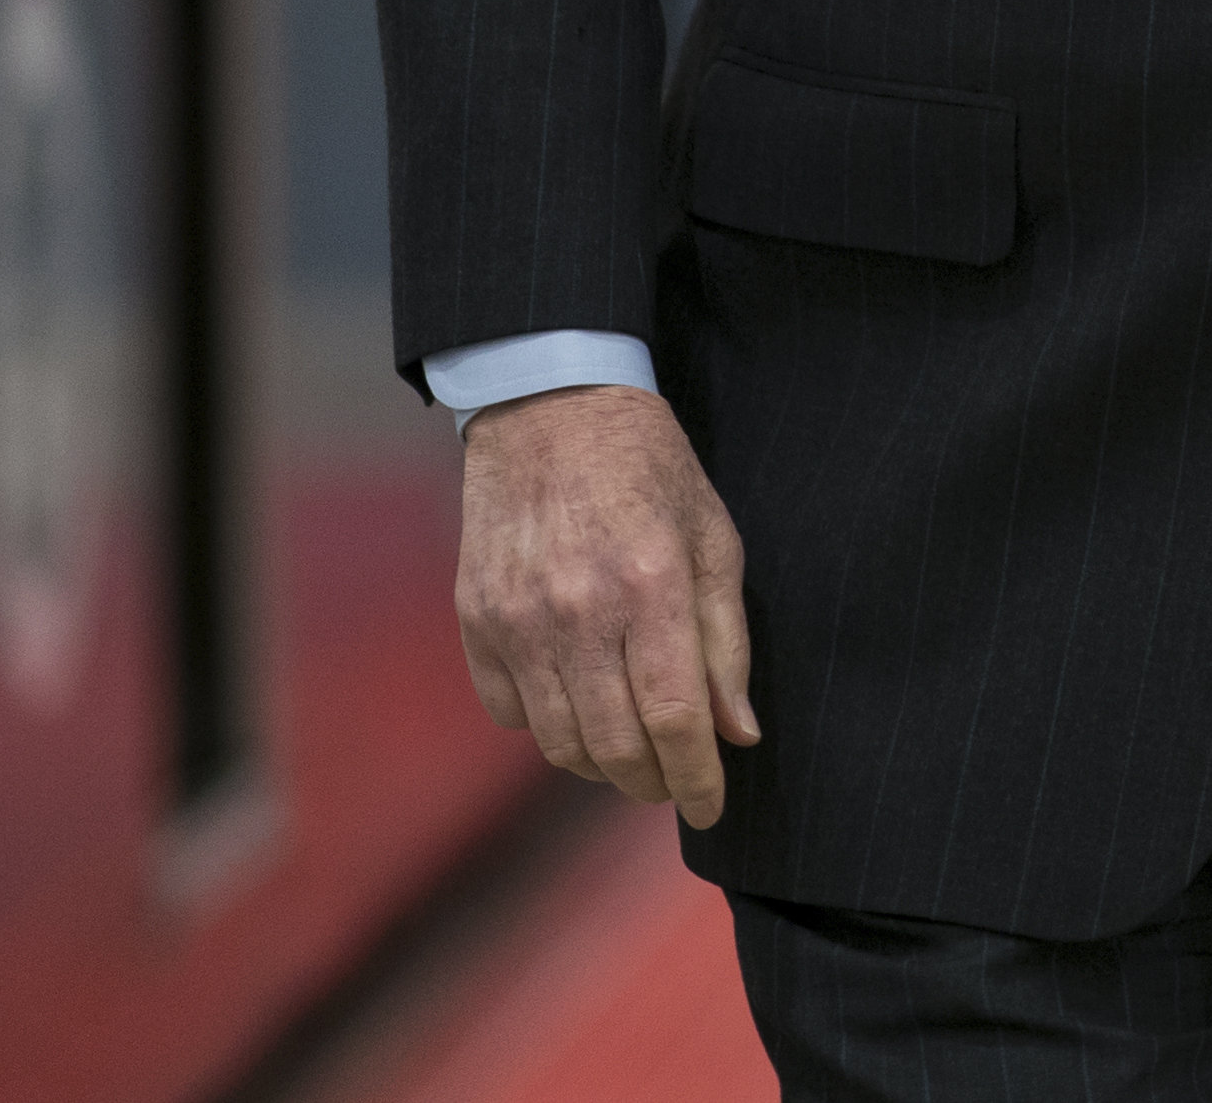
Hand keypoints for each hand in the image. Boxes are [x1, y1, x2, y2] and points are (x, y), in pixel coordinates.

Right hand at [456, 385, 762, 822]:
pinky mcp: (476, 616)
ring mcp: (517, 617)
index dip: (697, 780)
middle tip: (671, 779)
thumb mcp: (713, 537)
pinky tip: (574, 701)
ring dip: (600, 764)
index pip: (675, 721)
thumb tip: (735, 733)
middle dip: (651, 783)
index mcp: (651, 585)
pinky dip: (546, 726)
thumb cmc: (648, 468)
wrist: (550, 405)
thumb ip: (725, 640)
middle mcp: (578, 609)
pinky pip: (509, 712)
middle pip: (614, 748)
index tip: (711, 805)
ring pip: (559, 743)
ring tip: (627, 749)